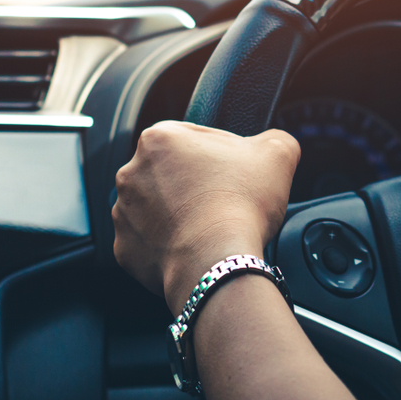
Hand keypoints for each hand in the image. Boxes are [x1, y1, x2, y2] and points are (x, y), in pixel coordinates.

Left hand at [112, 121, 299, 313]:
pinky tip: (196, 247)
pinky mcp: (125, 249)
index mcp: (160, 138)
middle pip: (173, 172)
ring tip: (212, 226)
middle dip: (196, 184)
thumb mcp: (278, 153)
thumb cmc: (241, 203)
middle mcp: (131, 171)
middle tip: (228, 200)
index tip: (239, 173)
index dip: (224, 154)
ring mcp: (123, 213)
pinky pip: (150, 243)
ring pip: (158, 208)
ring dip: (180, 213)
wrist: (217, 261)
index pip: (196, 138)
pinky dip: (169, 245)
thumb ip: (275, 139)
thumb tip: (274, 144)